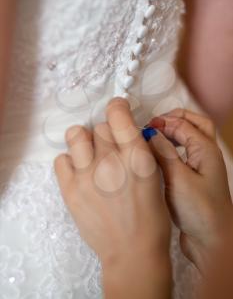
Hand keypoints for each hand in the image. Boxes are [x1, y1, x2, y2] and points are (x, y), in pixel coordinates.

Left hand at [55, 97, 170, 298]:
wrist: (133, 251)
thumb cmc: (151, 216)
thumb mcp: (155, 176)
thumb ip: (140, 150)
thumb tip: (126, 131)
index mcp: (137, 157)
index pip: (118, 115)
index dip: (117, 107)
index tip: (117, 109)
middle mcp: (111, 162)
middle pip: (99, 127)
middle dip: (106, 134)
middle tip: (110, 151)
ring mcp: (87, 176)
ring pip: (76, 135)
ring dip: (84, 141)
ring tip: (90, 155)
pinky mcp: (70, 190)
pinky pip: (61, 159)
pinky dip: (70, 162)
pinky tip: (80, 172)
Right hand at [147, 108, 232, 270]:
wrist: (211, 241)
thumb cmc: (200, 211)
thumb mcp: (178, 178)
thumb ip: (164, 153)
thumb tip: (151, 134)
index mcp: (206, 150)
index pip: (183, 124)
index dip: (163, 122)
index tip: (144, 128)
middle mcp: (207, 154)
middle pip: (195, 123)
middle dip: (174, 118)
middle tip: (154, 124)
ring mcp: (202, 166)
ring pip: (190, 137)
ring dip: (174, 131)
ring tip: (155, 136)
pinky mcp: (194, 177)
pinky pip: (185, 152)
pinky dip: (173, 146)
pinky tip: (159, 155)